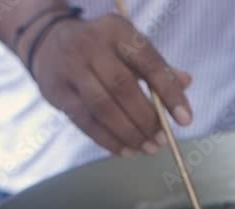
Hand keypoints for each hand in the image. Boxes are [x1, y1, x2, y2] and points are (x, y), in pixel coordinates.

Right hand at [22, 14, 192, 156]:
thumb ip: (157, 67)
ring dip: (129, 133)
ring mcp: (70, 67)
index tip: (185, 119)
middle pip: (123, 88)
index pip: (149, 63)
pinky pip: (85, 121)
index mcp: (117, 30)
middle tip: (162, 140)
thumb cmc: (103, 49)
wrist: (48, 42)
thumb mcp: (129, 47)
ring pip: (103, 107)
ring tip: (147, 148)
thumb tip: (186, 82)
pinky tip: (125, 151)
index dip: (170, 92)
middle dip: (147, 119)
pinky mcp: (56, 91)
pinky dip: (108, 140)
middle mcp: (91, 45)